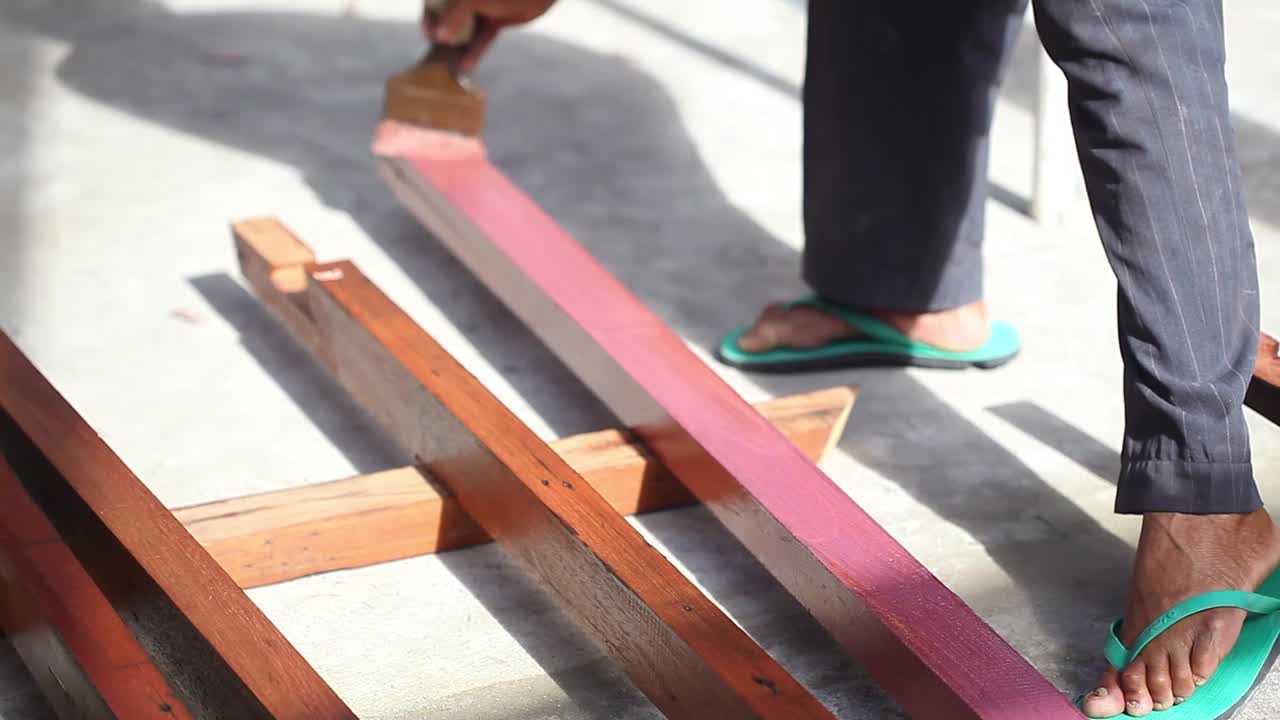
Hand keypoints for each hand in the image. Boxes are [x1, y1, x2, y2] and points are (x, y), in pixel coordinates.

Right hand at [423, 0, 557, 71]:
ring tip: (451, 65)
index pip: (436, 0)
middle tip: (438, 52)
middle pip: (449, 15)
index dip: (429, 16)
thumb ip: (454, 15)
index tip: (428, 34)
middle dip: (444, 34)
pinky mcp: (496, 20)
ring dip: (459, 46)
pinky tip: (467, 65)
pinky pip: (482, 36)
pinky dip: (476, 50)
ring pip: (466, 28)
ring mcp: (483, 6)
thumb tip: (438, 36)